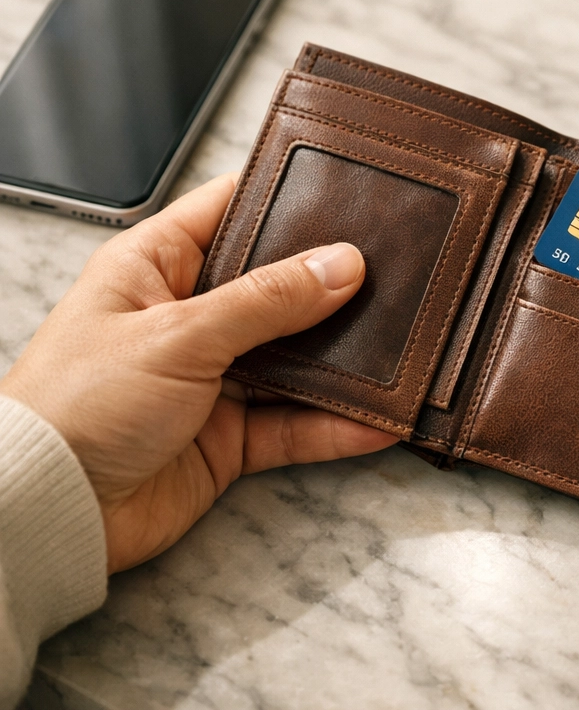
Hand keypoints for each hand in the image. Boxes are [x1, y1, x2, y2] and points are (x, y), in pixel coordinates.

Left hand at [0, 175, 396, 572]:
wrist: (48, 513)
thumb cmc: (75, 406)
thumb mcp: (179, 334)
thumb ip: (266, 300)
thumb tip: (339, 265)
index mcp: (158, 265)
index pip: (232, 210)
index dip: (287, 199)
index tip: (347, 195)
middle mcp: (190, 315)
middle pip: (277, 287)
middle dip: (332, 285)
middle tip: (393, 272)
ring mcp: (213, 376)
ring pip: (296, 358)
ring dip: (343, 359)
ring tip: (398, 346)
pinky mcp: (230, 435)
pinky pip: (295, 423)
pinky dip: (335, 424)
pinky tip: (376, 420)